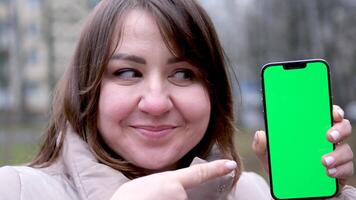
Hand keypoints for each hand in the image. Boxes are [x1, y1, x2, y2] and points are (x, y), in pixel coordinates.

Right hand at [110, 160, 236, 199]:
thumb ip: (164, 183)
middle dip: (173, 198)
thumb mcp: (146, 184)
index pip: (200, 173)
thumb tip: (174, 189)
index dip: (217, 168)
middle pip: (185, 197)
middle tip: (153, 199)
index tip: (230, 164)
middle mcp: (180, 196)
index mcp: (171, 182)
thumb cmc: (127, 199)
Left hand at [252, 105, 353, 186]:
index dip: (333, 111)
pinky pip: (347, 169)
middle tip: (329, 136)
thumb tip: (260, 134)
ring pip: (346, 150)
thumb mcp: (269, 157)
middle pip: (343, 128)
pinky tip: (329, 172)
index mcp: (312, 131)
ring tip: (323, 162)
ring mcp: (335, 156)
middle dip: (339, 129)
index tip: (333, 112)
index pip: (326, 115)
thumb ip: (261, 146)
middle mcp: (326, 141)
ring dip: (337, 155)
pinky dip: (340, 170)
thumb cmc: (283, 167)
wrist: (289, 191)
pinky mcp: (340, 172)